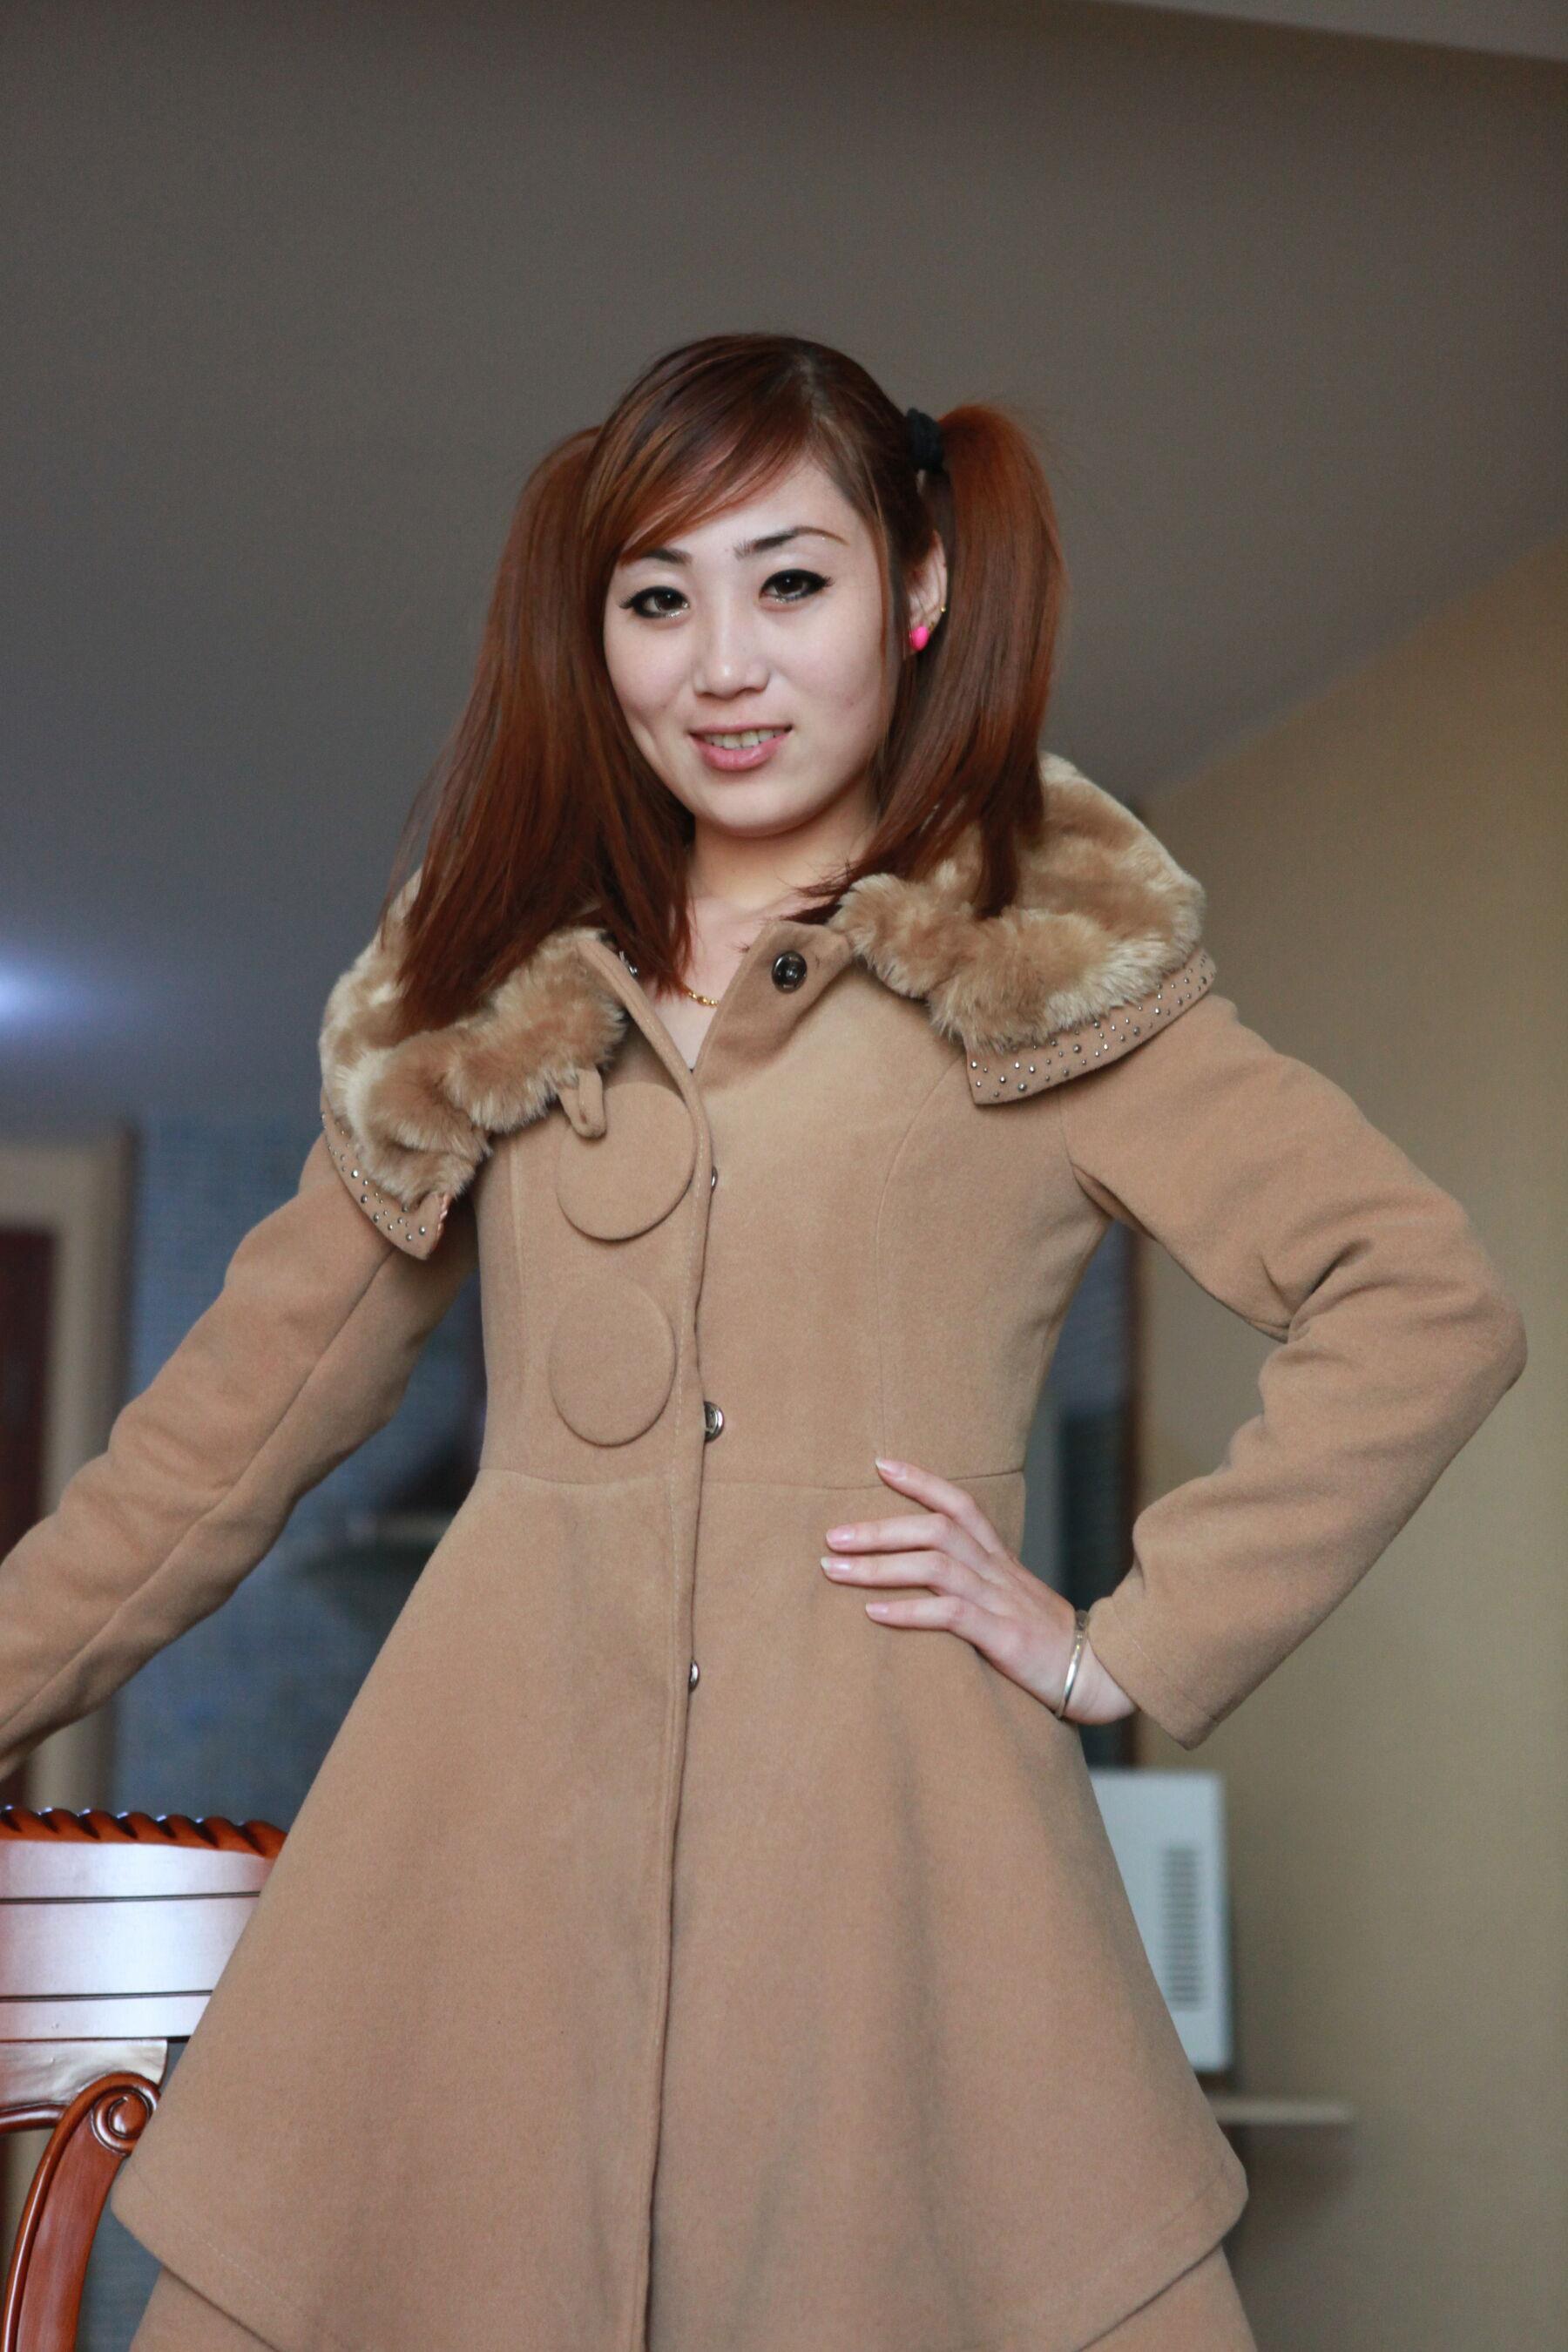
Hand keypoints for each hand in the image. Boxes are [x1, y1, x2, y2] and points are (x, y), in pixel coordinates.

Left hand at [820, 1456, 1136, 1727]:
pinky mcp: (1002, 1636)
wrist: (1097, 1674)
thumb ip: (971, 1583)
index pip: (959, 1504)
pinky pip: (950, 1615)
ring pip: (936, 1566)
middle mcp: (996, 1571)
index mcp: (998, 1558)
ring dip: (881, 1565)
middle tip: (832, 1536)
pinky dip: (908, 1611)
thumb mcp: (1007, 1600)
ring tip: (836, 1571)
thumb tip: (920, 1575)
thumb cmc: (1042, 1639)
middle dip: (880, 1528)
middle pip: (936, 1529)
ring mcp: (1000, 1601)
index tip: (881, 1465)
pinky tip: (874, 1612)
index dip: (921, 1481)